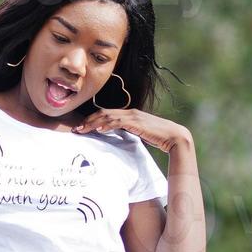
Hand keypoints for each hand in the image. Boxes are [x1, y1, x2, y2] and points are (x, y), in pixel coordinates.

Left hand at [71, 107, 191, 152]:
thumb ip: (128, 133)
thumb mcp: (139, 134)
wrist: (174, 137)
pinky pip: (119, 122)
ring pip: (108, 116)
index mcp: (129, 115)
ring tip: (82, 130)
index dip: (92, 120)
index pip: (106, 114)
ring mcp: (133, 116)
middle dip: (88, 121)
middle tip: (76, 129)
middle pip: (104, 113)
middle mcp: (130, 112)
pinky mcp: (137, 122)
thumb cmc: (158, 138)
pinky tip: (99, 129)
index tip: (81, 128)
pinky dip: (107, 124)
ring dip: (93, 123)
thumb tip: (117, 139)